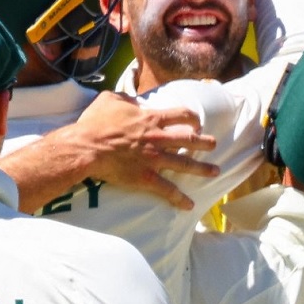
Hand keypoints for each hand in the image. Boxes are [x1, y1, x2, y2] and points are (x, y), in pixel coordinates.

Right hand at [74, 91, 218, 209]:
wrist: (88, 147)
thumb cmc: (96, 123)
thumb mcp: (110, 99)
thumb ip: (126, 98)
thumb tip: (133, 100)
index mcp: (152, 119)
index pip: (181, 115)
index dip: (192, 117)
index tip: (197, 121)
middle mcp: (159, 139)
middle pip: (190, 139)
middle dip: (205, 142)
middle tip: (214, 144)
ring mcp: (155, 159)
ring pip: (186, 164)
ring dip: (203, 169)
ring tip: (215, 171)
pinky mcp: (147, 178)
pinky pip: (168, 190)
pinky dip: (179, 199)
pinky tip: (189, 205)